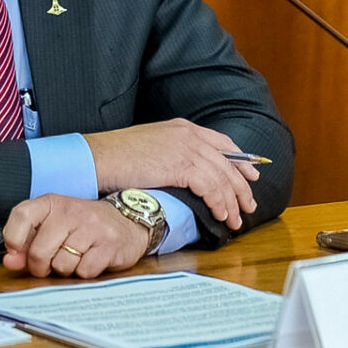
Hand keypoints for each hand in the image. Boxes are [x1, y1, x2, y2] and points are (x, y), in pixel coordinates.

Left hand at [2, 194, 152, 278]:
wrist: (129, 223)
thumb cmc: (84, 228)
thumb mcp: (54, 227)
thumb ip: (28, 243)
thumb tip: (10, 261)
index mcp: (54, 203)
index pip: (22, 215)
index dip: (14, 238)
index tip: (18, 251)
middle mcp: (72, 211)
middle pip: (39, 252)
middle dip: (42, 267)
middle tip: (53, 262)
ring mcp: (93, 227)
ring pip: (62, 264)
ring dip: (66, 269)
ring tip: (77, 258)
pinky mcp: (110, 244)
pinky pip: (84, 270)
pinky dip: (85, 272)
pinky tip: (91, 260)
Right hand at [85, 118, 257, 230]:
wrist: (96, 157)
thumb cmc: (116, 157)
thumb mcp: (150, 147)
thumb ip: (172, 154)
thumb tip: (184, 174)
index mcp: (183, 128)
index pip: (222, 143)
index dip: (240, 160)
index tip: (251, 175)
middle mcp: (189, 135)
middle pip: (228, 162)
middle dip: (242, 186)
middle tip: (249, 205)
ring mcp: (186, 148)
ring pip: (222, 177)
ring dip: (232, 202)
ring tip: (236, 220)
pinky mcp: (180, 165)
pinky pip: (210, 187)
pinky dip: (219, 203)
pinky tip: (221, 216)